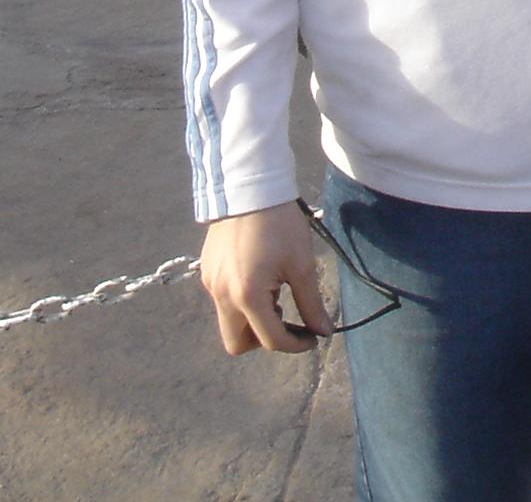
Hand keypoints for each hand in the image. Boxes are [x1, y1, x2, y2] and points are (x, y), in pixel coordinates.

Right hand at [201, 202, 330, 354]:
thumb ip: (311, 303)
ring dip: (253, 319)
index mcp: (247, 295)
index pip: (271, 340)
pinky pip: (223, 300)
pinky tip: (260, 278)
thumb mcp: (301, 264)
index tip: (313, 335)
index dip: (296, 344)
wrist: (249, 186)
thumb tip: (323, 331)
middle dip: (264, 339)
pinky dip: (242, 302)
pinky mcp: (207, 270)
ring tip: (276, 292)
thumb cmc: (280, 223)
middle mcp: (222, 295)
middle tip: (287, 320)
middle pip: (238, 343)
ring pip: (229, 322)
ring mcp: (210, 283)